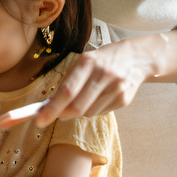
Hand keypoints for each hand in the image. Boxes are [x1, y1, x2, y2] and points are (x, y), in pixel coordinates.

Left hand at [36, 38, 155, 125]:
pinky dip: (94, 109)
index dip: (52, 108)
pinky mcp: (124, 99)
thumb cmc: (104, 60)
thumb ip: (70, 81)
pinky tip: (99, 97)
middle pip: (77, 106)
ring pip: (89, 112)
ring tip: (84, 98)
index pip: (67, 91)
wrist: (137, 57)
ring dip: (79, 111)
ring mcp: (116, 88)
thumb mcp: (85, 62)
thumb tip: (51, 104)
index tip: (40, 119)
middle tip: (55, 115)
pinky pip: (101, 112)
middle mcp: (103, 74)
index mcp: (88, 62)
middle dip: (62, 114)